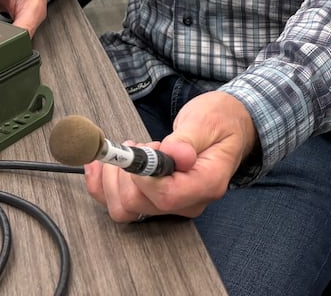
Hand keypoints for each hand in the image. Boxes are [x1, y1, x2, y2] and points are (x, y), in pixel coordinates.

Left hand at [85, 90, 257, 221]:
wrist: (229, 126)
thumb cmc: (220, 121)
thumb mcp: (205, 121)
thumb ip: (187, 140)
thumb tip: (175, 155)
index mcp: (207, 183)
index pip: (166, 195)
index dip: (142, 176)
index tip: (137, 149)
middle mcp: (190, 201)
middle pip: (140, 204)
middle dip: (125, 171)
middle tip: (139, 144)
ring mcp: (174, 205)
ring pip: (126, 208)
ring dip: (113, 178)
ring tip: (130, 150)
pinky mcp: (158, 200)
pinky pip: (123, 205)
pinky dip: (103, 186)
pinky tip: (101, 165)